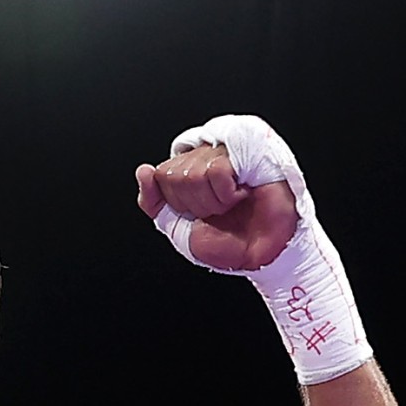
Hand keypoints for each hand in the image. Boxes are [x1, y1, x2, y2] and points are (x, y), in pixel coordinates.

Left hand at [136, 145, 297, 271]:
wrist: (261, 256)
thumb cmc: (228, 241)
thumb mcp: (178, 227)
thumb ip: (154, 202)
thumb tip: (143, 170)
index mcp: (188, 169)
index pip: (159, 176)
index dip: (177, 203)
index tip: (199, 214)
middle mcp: (206, 154)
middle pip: (172, 174)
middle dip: (193, 204)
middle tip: (219, 210)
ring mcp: (226, 149)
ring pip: (193, 173)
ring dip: (212, 201)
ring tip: (233, 203)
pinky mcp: (248, 149)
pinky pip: (216, 171)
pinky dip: (226, 193)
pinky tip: (243, 194)